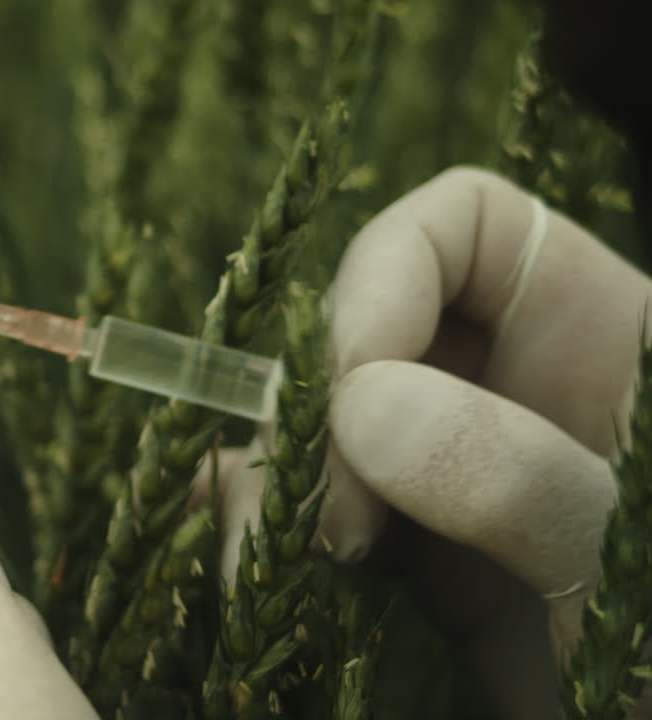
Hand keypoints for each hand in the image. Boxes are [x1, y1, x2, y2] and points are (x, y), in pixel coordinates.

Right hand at [210, 167, 651, 718]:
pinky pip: (295, 515)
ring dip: (275, 492)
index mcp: (587, 337)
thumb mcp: (630, 550)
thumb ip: (518, 475)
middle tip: (337, 527)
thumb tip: (360, 405)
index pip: (462, 227)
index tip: (356, 374)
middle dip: (322, 416)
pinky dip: (250, 534)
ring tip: (274, 578)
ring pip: (312, 429)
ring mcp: (439, 474)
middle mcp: (498, 389)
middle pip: (359, 330)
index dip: (388, 271)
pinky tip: (233, 572)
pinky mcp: (398, 559)